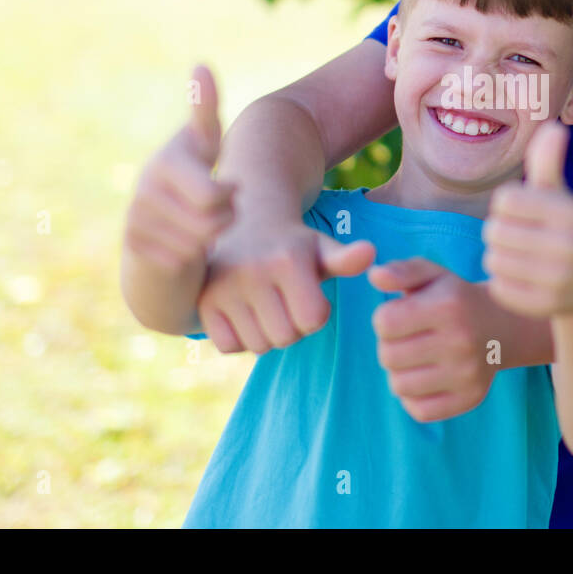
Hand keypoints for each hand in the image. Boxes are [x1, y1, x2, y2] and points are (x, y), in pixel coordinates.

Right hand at [124, 64, 236, 272]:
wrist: (162, 222)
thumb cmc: (192, 180)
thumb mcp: (203, 146)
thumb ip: (205, 110)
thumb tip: (201, 64)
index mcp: (166, 160)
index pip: (213, 195)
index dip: (230, 197)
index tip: (228, 190)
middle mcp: (144, 187)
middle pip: (212, 220)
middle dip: (226, 218)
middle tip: (219, 210)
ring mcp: (134, 218)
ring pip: (198, 243)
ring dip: (209, 238)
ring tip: (202, 225)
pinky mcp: (131, 247)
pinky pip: (180, 262)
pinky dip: (189, 258)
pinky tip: (184, 246)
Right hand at [199, 225, 374, 353]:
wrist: (244, 227)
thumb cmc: (293, 246)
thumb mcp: (322, 248)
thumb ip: (346, 259)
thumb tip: (370, 253)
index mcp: (288, 259)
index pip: (313, 320)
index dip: (315, 313)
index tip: (308, 294)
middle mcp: (253, 271)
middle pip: (285, 337)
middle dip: (292, 326)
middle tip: (284, 301)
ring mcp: (223, 287)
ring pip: (258, 346)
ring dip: (267, 334)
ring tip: (264, 306)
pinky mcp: (202, 302)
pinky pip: (229, 346)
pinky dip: (239, 338)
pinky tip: (243, 313)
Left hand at [368, 259, 498, 421]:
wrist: (503, 326)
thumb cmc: (455, 298)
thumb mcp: (431, 275)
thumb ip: (400, 271)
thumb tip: (374, 276)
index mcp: (448, 306)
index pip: (384, 322)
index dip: (385, 318)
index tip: (402, 315)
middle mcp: (461, 341)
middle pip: (388, 356)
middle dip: (390, 345)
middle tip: (409, 338)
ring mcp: (467, 374)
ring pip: (399, 386)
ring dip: (400, 372)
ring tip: (416, 357)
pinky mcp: (469, 398)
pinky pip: (419, 410)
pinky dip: (414, 396)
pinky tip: (426, 377)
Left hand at [482, 120, 572, 317]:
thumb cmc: (565, 231)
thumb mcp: (559, 196)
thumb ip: (548, 162)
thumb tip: (553, 127)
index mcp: (570, 211)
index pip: (504, 199)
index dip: (506, 206)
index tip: (523, 215)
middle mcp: (569, 244)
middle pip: (494, 231)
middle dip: (500, 234)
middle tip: (520, 240)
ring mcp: (559, 278)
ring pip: (493, 260)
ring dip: (498, 259)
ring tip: (520, 259)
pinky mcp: (546, 306)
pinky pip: (498, 288)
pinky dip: (502, 284)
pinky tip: (522, 281)